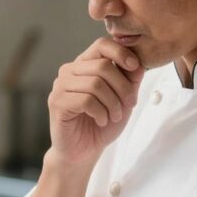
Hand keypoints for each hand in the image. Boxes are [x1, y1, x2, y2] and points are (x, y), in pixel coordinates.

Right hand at [47, 38, 143, 164]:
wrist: (83, 151)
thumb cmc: (101, 123)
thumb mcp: (123, 99)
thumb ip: (130, 80)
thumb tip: (138, 63)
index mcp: (84, 65)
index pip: (101, 45)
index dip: (121, 53)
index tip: (135, 68)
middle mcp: (69, 71)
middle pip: (102, 66)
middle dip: (123, 87)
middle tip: (129, 104)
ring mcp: (60, 86)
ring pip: (95, 84)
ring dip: (113, 103)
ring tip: (114, 116)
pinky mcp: (57, 103)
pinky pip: (86, 100)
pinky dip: (101, 112)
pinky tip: (101, 120)